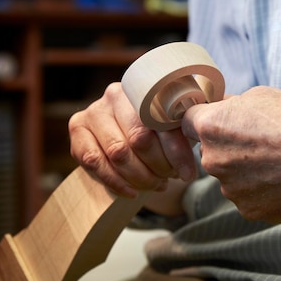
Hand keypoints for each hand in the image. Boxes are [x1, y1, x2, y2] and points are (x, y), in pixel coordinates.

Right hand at [68, 82, 196, 199]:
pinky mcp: (78, 129)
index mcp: (144, 88)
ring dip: (140, 176)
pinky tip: (132, 191)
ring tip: (155, 184)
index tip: (188, 174)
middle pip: (140, 138)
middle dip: (159, 166)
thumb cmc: (158, 129)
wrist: (123, 132)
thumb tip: (202, 132)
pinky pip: (94, 161)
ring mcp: (94, 110)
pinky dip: (116, 182)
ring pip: (119, 152)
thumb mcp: (175, 125)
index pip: (163, 123)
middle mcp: (116, 94)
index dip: (177, 153)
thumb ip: (187, 125)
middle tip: (169, 179)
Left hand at [182, 86, 280, 222]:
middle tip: (261, 143)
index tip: (221, 123)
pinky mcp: (249, 210)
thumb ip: (229, 108)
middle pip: (211, 154)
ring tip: (278, 162)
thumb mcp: (257, 96)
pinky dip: (262, 191)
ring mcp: (231, 190)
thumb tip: (220, 113)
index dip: (205, 121)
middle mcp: (213, 161)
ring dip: (246, 172)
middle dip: (228, 149)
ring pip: (231, 179)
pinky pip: (249, 198)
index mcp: (210, 128)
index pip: (187, 124)